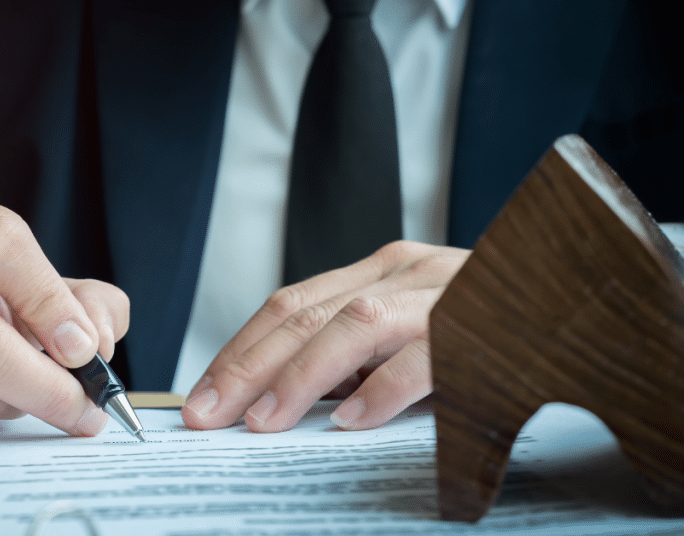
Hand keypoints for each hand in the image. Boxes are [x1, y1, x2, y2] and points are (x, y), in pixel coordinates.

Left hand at [181, 241, 468, 432]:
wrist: (579, 291)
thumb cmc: (482, 324)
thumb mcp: (410, 330)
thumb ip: (355, 354)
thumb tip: (277, 401)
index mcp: (379, 269)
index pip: (292, 303)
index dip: (240, 348)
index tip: (203, 394)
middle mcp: (404, 271)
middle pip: (306, 311)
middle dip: (248, 365)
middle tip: (210, 414)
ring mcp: (445, 290)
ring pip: (356, 323)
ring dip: (302, 376)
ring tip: (265, 421)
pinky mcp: (485, 322)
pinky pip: (430, 354)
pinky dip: (387, 388)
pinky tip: (355, 421)